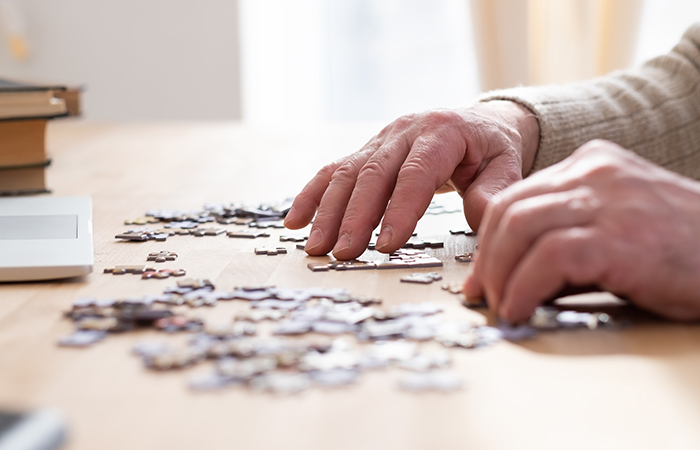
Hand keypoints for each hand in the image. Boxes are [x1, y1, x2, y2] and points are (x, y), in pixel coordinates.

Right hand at [284, 101, 539, 259]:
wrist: (477, 123)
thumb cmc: (491, 150)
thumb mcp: (506, 167)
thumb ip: (493, 193)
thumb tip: (480, 223)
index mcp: (442, 132)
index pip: (415, 173)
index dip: (400, 209)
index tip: (387, 245)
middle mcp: (404, 132)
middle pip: (372, 174)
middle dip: (355, 217)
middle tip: (344, 254)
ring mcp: (380, 139)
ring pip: (346, 173)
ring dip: (328, 211)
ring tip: (317, 247)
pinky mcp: (365, 151)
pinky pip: (332, 171)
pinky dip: (312, 196)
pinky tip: (295, 221)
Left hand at [464, 140, 699, 321]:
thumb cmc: (684, 250)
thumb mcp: (619, 225)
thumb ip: (569, 233)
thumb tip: (512, 274)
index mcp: (593, 164)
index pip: (518, 196)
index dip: (490, 239)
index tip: (483, 273)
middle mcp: (596, 173)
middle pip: (510, 209)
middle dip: (486, 257)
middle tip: (481, 293)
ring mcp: (609, 201)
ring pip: (519, 227)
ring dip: (498, 274)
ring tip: (499, 306)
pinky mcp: (620, 237)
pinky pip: (547, 258)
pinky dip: (522, 288)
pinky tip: (518, 310)